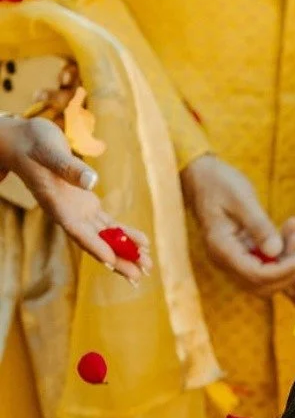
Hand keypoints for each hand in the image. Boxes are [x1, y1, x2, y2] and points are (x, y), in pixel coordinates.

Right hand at [0, 117, 151, 282]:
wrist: (25, 141)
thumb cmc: (33, 142)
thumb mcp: (50, 151)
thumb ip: (69, 168)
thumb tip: (92, 182)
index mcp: (56, 205)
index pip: (76, 230)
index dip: (93, 246)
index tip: (110, 261)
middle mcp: (68, 214)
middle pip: (95, 242)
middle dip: (116, 259)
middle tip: (138, 276)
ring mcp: (79, 211)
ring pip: (105, 237)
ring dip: (126, 252)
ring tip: (147, 266)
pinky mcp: (87, 205)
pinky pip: (109, 225)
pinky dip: (125, 235)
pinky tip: (143, 244)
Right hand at [180, 152, 294, 294]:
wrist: (202, 175)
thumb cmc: (218, 182)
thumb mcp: (241, 198)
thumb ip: (259, 226)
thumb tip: (276, 251)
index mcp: (222, 249)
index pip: (256, 275)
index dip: (282, 271)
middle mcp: (225, 261)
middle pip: (262, 284)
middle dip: (287, 272)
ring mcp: (233, 260)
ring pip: (266, 277)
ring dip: (286, 262)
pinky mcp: (243, 254)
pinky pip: (266, 263)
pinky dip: (281, 252)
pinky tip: (291, 230)